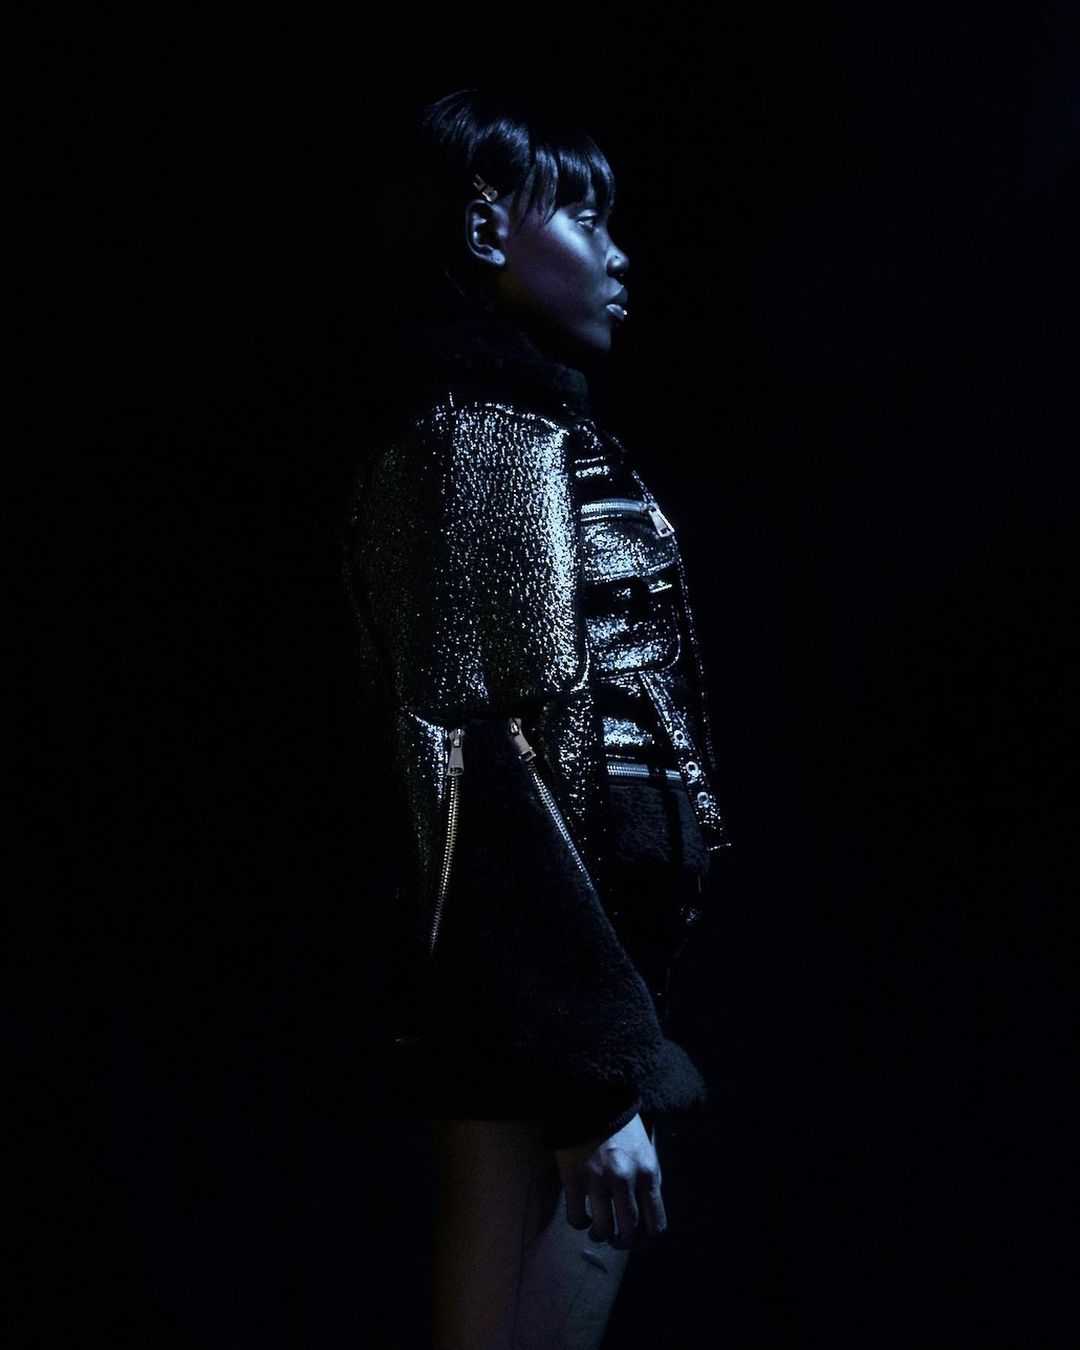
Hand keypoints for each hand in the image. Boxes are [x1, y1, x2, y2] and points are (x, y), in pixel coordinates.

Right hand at [553, 1113, 665, 1251]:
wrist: (591, 1099)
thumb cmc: (623, 1128)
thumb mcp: (646, 1152)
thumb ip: (649, 1182)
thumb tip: (648, 1216)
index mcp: (648, 1174)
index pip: (656, 1225)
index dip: (647, 1241)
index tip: (639, 1241)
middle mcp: (625, 1179)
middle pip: (629, 1232)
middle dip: (624, 1243)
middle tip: (617, 1240)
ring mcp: (597, 1180)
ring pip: (602, 1230)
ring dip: (600, 1235)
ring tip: (597, 1229)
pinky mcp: (573, 1177)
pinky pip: (576, 1216)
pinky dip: (579, 1223)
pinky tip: (582, 1216)